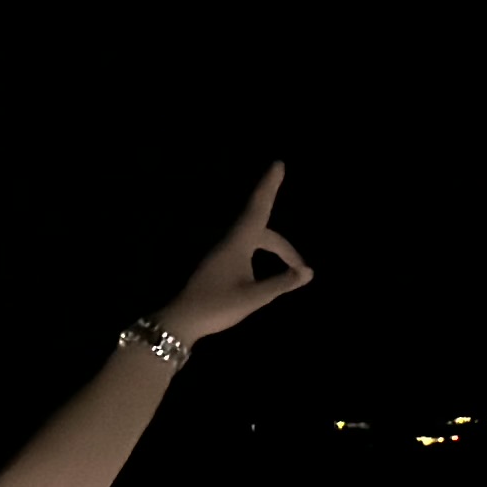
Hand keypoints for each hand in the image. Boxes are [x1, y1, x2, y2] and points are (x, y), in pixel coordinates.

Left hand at [154, 161, 312, 346]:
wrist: (179, 322)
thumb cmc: (215, 307)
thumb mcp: (253, 297)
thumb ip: (281, 283)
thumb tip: (307, 271)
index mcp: (237, 243)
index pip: (258, 208)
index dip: (269, 186)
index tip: (278, 164)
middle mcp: (228, 243)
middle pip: (263, 232)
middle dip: (284, 246)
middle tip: (300, 267)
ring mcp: (220, 254)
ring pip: (253, 241)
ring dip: (273, 250)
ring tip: (289, 268)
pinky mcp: (216, 265)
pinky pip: (244, 250)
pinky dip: (260, 254)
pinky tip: (264, 272)